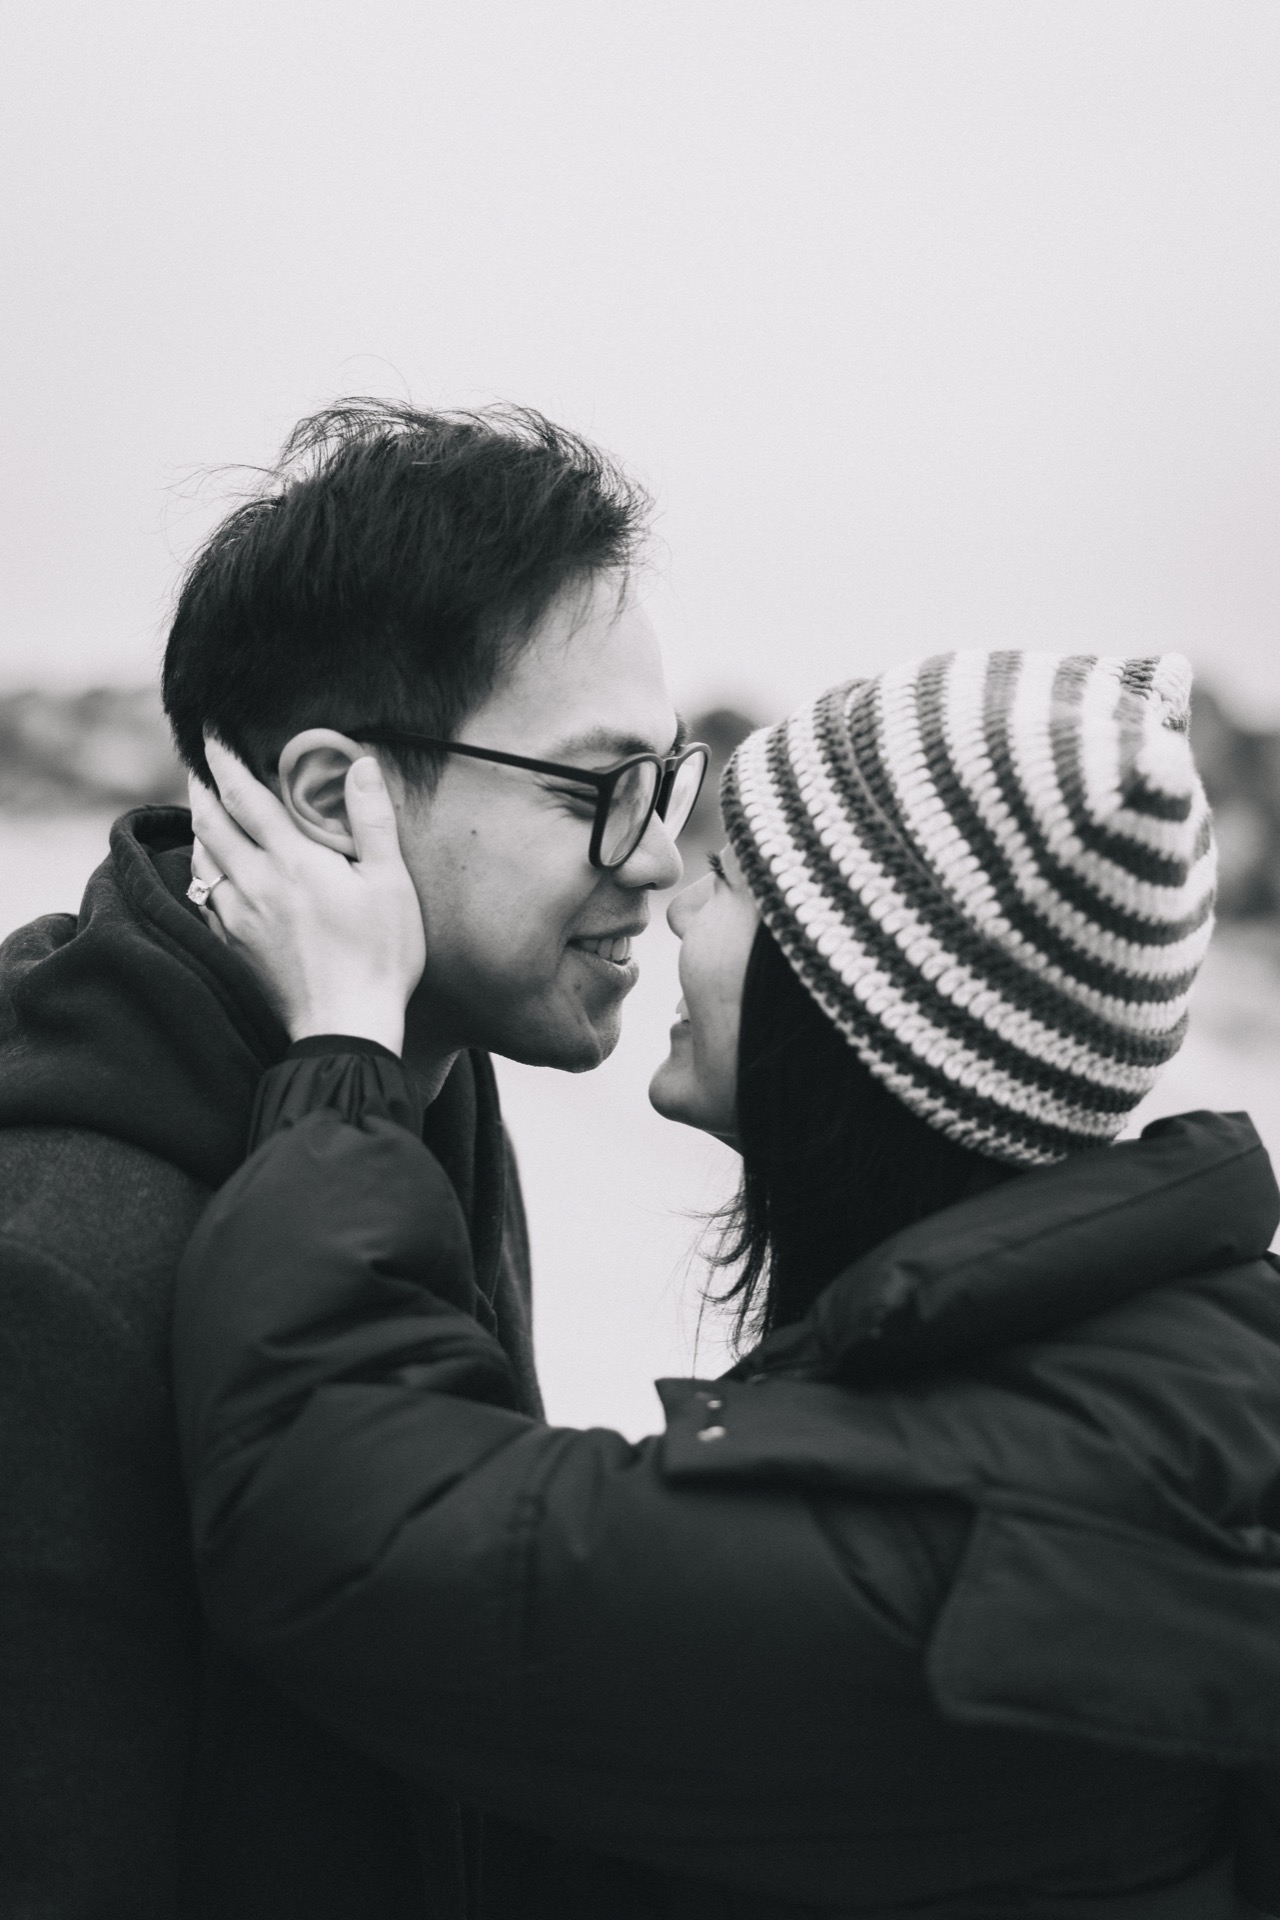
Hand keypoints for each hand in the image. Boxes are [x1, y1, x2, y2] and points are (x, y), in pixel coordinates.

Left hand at [188, 737, 425, 1055]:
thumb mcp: (391, 884)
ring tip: (206, 812)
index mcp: (292, 861)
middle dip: (203, 788)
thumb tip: (360, 765)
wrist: (344, 1025)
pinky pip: (205, 897)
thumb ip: (371, 820)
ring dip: (200, 829)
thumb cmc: (378, 956)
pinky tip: (213, 872)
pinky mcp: (234, 946)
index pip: (246, 797)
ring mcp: (238, 916)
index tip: (212, 735)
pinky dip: (204, 872)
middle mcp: (255, 883)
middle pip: (211, 823)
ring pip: (202, 860)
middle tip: (201, 764)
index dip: (225, 761)